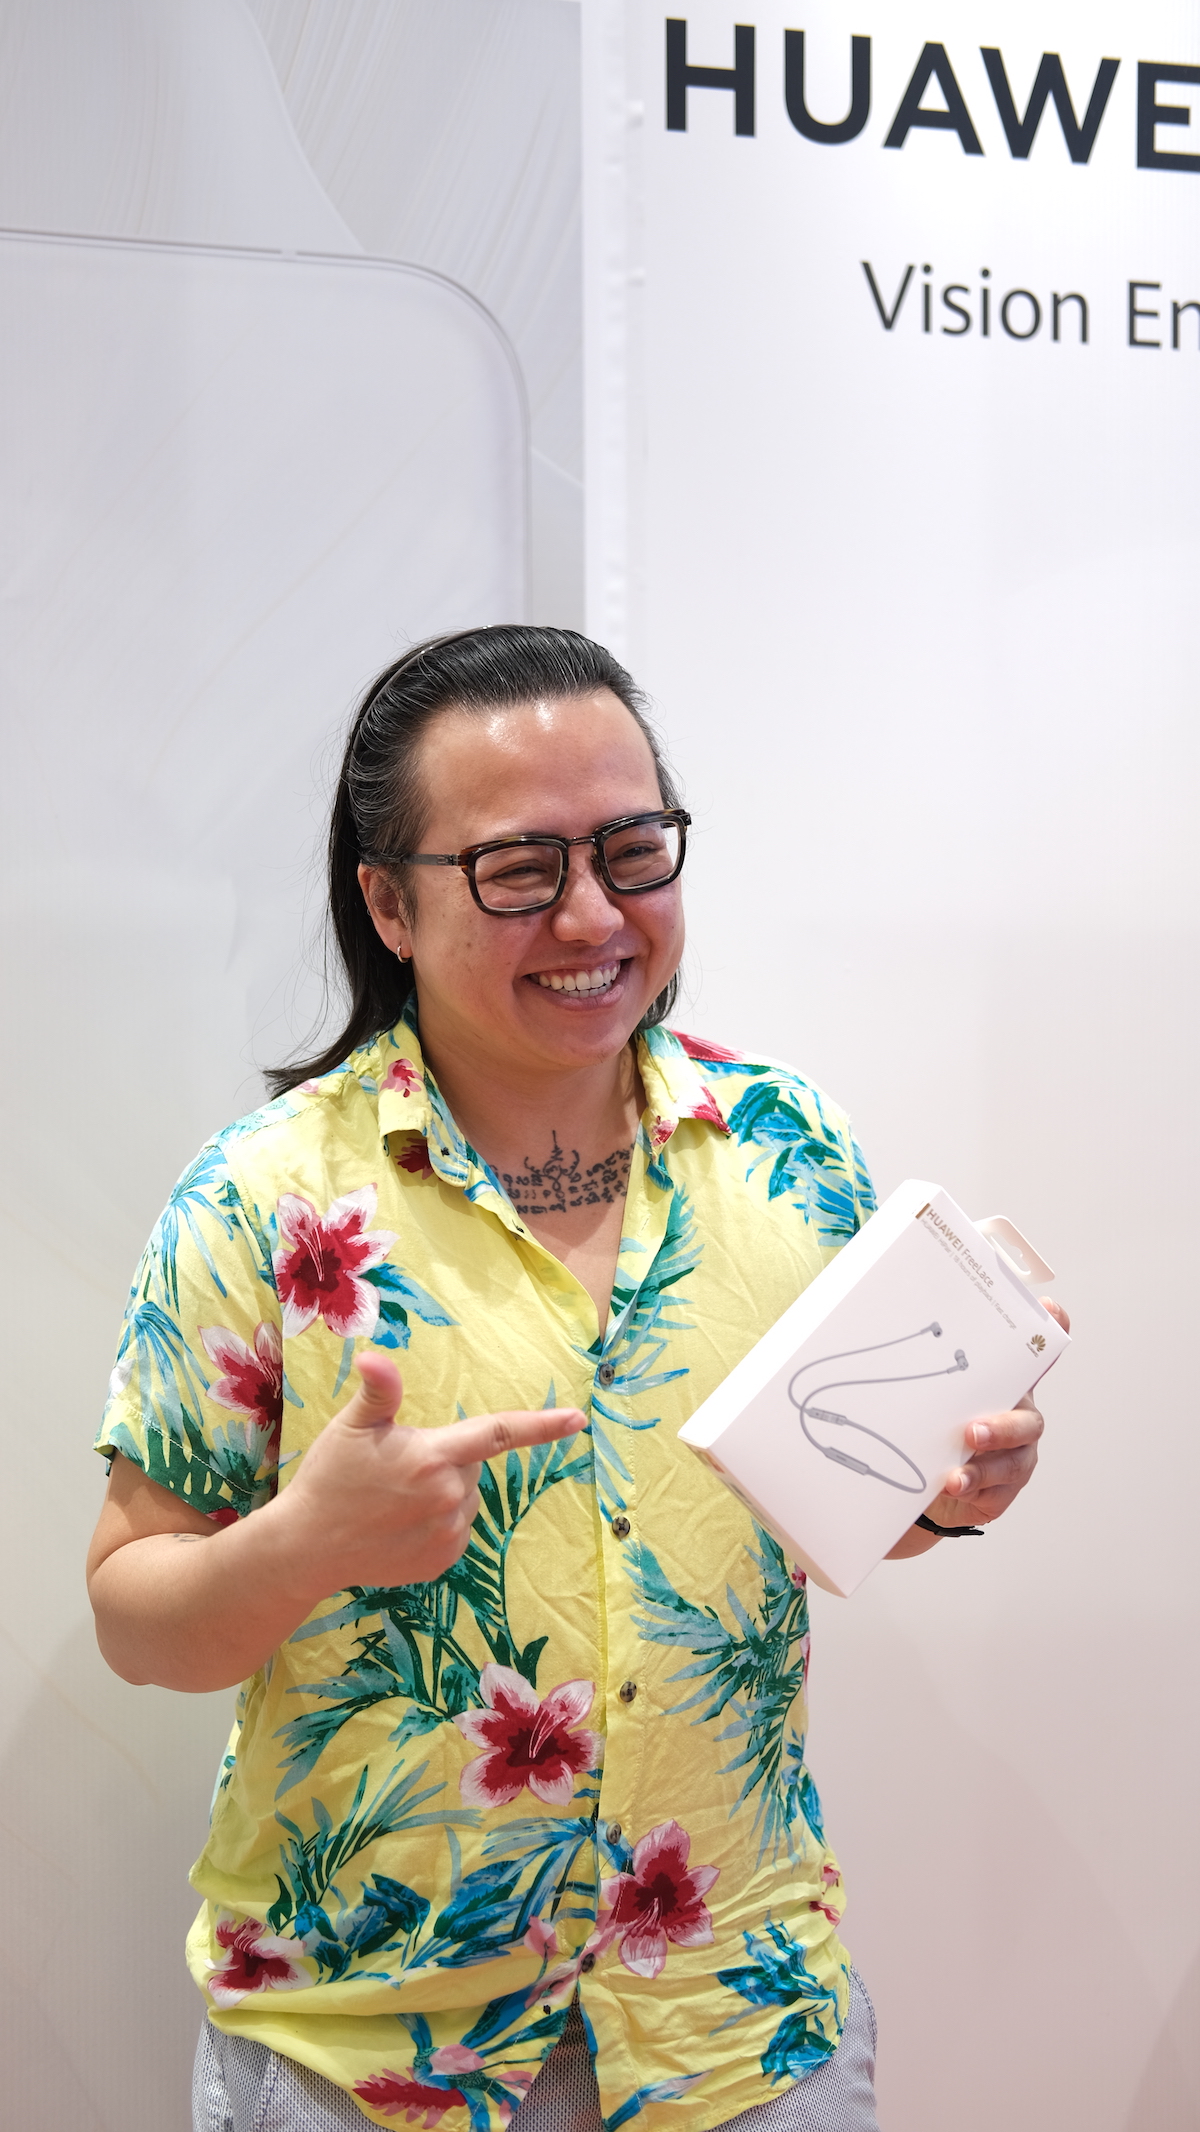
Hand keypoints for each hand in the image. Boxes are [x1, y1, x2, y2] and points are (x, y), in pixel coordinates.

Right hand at [277, 1350, 586, 1592]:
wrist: (308, 1547)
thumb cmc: (329, 1478)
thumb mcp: (351, 1428)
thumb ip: (378, 1393)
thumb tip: (374, 1357)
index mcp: (433, 1457)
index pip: (500, 1433)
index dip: (543, 1426)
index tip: (578, 1419)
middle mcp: (450, 1496)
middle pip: (471, 1464)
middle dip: (446, 1458)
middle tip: (397, 1467)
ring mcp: (448, 1533)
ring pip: (465, 1497)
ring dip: (442, 1492)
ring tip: (394, 1499)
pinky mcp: (443, 1561)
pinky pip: (457, 1529)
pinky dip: (438, 1522)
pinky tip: (400, 1525)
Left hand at [925, 1298, 1069, 1529]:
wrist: (928, 1484)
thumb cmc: (932, 1430)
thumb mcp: (929, 1394)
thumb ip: (921, 1367)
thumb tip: (879, 1323)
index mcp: (1001, 1386)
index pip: (1033, 1355)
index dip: (1050, 1332)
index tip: (1050, 1309)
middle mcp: (1016, 1417)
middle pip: (1026, 1417)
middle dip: (1003, 1426)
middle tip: (972, 1432)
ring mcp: (1016, 1454)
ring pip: (1014, 1459)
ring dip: (985, 1466)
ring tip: (957, 1474)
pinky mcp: (1005, 1488)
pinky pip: (997, 1489)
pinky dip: (975, 1487)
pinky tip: (954, 1485)